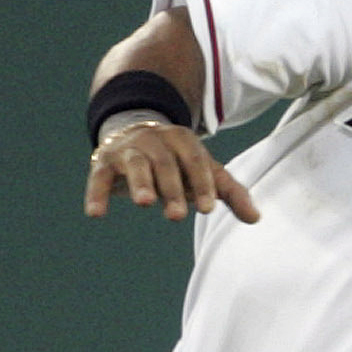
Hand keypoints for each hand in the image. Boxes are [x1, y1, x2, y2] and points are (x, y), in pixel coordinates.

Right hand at [83, 122, 259, 222]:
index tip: (208, 208)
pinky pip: (100, 177)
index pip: (196, 162)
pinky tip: (96, 213)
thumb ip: (228, 191)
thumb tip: (256, 218)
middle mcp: (156, 140)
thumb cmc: (177, 160)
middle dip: (172, 189)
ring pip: (135, 163)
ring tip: (144, 203)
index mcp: (184, 141)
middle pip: (165, 163)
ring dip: (140, 183)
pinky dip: (97, 193)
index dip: (203, 184)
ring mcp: (129, 149)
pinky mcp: (104, 162)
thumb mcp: (203, 171)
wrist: (135, 132)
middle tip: (177, 216)